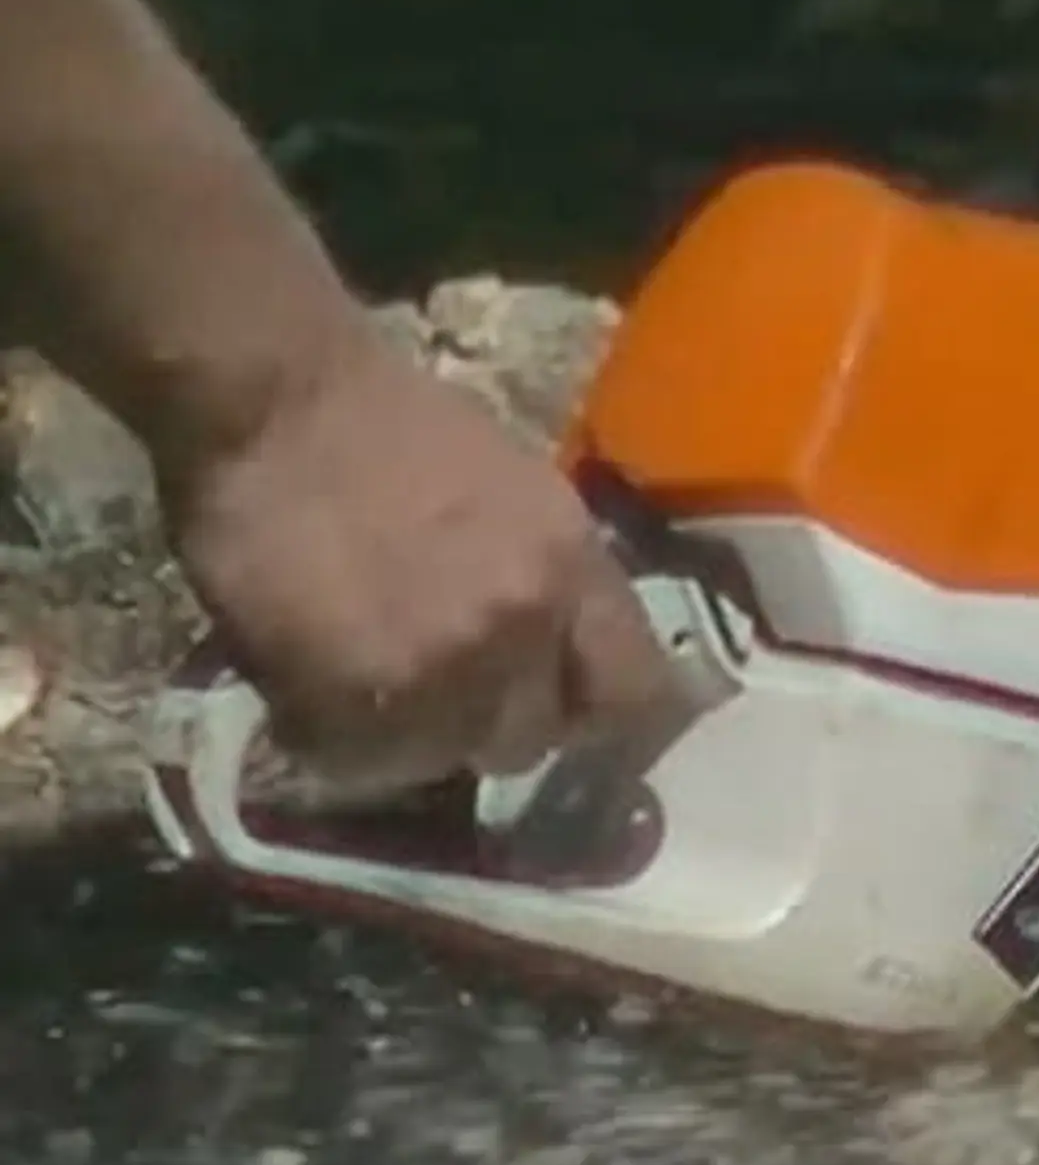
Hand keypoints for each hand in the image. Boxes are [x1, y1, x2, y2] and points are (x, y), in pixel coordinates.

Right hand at [156, 323, 679, 795]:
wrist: (277, 402)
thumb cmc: (388, 423)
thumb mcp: (516, 489)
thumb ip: (547, 578)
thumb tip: (552, 652)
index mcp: (572, 564)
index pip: (635, 692)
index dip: (596, 713)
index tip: (562, 713)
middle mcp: (524, 623)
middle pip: (533, 738)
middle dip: (489, 725)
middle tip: (441, 691)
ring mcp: (441, 668)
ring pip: (444, 759)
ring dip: (409, 737)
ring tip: (366, 685)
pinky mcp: (354, 699)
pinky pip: (360, 762)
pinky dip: (337, 739)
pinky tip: (312, 688)